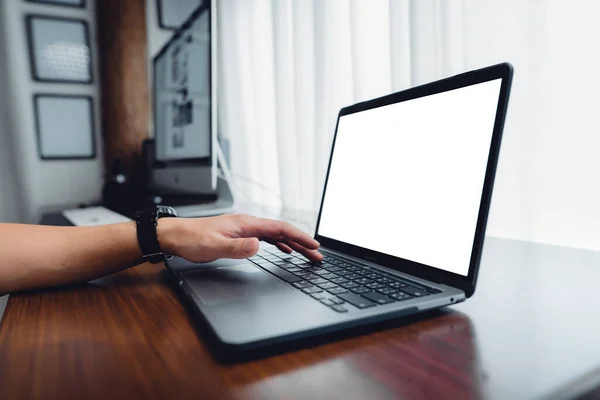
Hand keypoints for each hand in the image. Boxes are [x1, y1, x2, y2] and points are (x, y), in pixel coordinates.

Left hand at [157, 214, 321, 262]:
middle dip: (302, 242)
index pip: (280, 228)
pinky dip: (279, 244)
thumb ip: (237, 247)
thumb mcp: (214, 246)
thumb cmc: (192, 239)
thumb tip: (259, 245)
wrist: (175, 235)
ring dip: (293, 244)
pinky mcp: (240, 235)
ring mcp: (245, 229)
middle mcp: (248, 224)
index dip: (299, 236)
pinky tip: (284, 250)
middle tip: (317, 255)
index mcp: (246, 223)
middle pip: (282, 231)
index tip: (314, 245)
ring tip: (307, 254)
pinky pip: (266, 238)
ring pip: (276, 235)